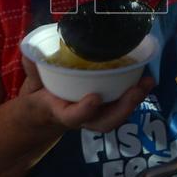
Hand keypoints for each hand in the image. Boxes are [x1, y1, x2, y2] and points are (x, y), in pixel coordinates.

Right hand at [18, 56, 154, 132]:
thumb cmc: (40, 98)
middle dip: (122, 108)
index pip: (72, 117)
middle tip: (136, 90)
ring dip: (133, 101)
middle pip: (104, 122)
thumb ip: (32, 71)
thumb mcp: (31, 86)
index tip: (94, 98)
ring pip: (116, 116)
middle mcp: (81, 118)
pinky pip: (120, 106)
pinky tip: (145, 79)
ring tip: (147, 82)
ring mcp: (94, 116)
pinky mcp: (103, 108)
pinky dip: (134, 94)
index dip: (84, 110)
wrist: (43, 116)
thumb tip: (29, 54)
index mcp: (60, 112)